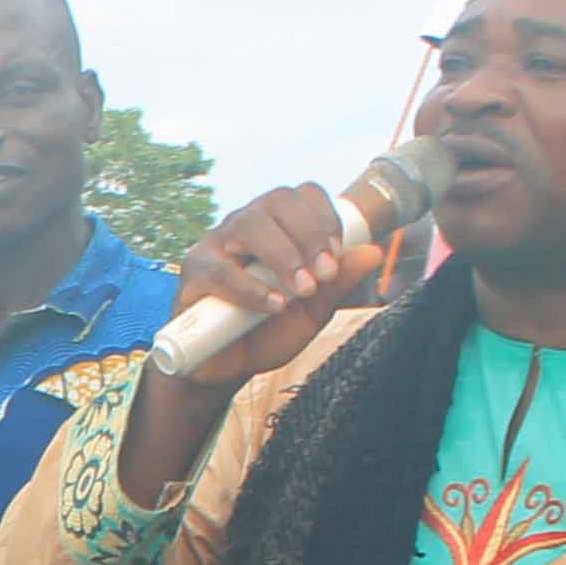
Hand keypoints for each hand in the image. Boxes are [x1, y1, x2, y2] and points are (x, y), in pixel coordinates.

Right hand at [162, 182, 386, 392]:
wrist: (224, 368)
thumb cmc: (266, 333)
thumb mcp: (311, 311)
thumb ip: (337, 284)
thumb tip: (371, 253)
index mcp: (277, 226)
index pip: (302, 196)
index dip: (324, 218)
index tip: (336, 257)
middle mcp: (246, 226)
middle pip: (276, 201)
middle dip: (308, 234)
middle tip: (323, 274)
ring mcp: (216, 245)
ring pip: (249, 225)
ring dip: (282, 255)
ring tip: (301, 290)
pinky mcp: (193, 274)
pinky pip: (221, 270)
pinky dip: (251, 288)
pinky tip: (273, 306)